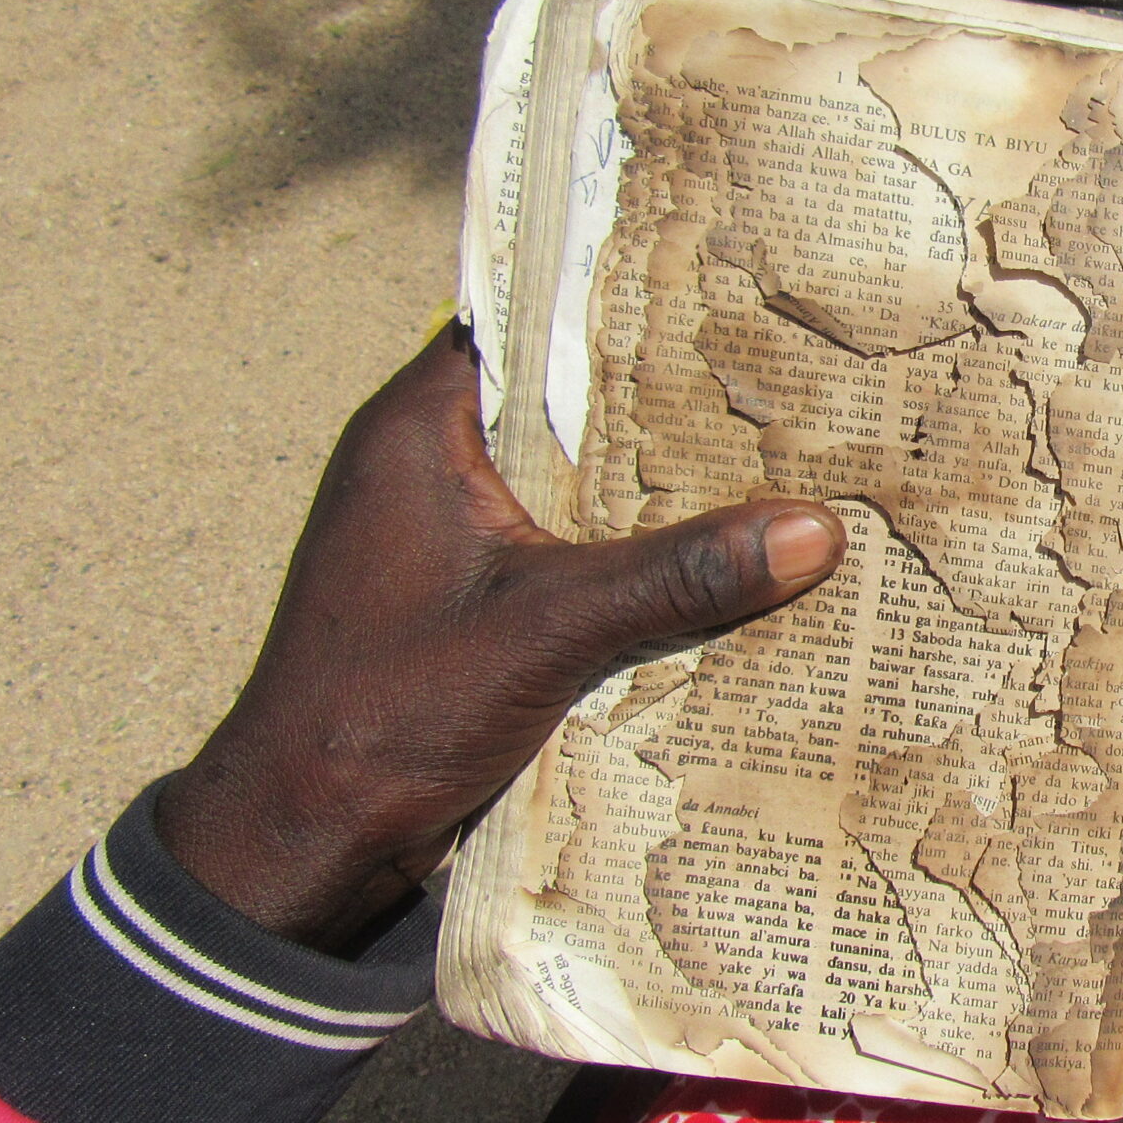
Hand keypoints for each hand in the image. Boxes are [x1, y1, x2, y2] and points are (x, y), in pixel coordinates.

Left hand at [155, 326, 844, 952]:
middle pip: (567, 408)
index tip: (722, 280)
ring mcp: (451, 539)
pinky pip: (574, 555)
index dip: (617, 300)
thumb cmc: (391, 710)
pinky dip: (637, 556)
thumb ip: (680, 575)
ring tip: (783, 456)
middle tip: (786, 371)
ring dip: (660, 489)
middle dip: (667, 402)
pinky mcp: (475, 606)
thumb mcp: (550, 628)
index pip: (525, 323)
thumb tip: (819, 530)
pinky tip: (727, 563)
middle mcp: (430, 468)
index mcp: (418, 431)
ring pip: (577, 488)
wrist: (303, 841)